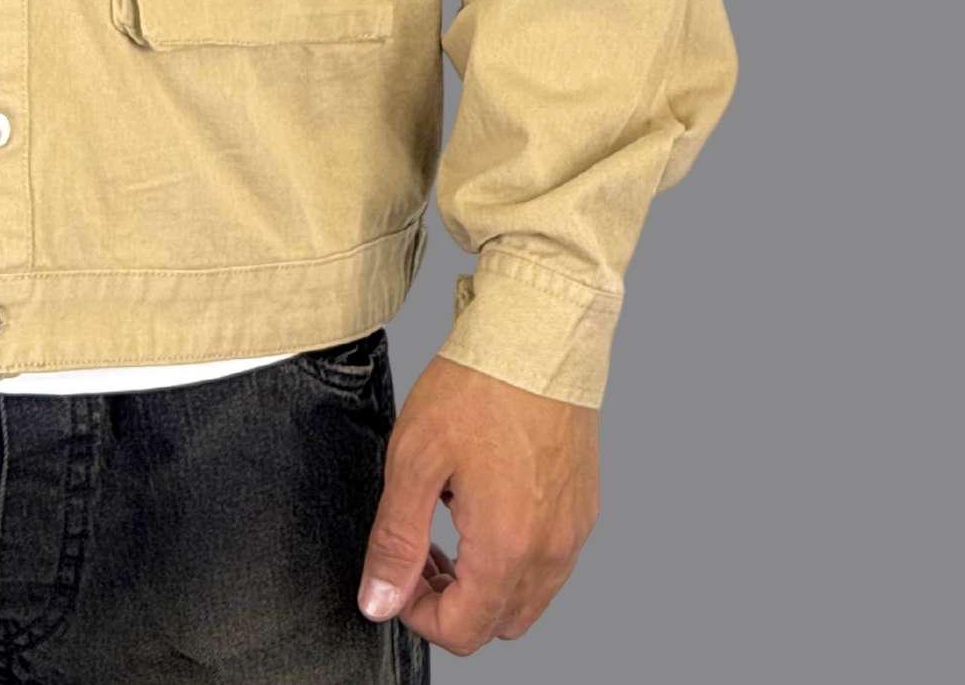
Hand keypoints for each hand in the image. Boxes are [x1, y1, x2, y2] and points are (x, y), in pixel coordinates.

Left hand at [355, 355, 599, 654]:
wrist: (539, 333)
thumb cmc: (478, 385)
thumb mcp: (415, 459)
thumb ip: (396, 541)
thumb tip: (379, 601)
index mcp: (507, 547)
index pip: (463, 631)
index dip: (419, 614)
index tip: (398, 574)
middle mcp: (551, 551)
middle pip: (497, 623)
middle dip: (452, 603)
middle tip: (420, 551)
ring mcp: (574, 530)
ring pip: (527, 597)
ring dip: (484, 582)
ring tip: (449, 521)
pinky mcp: (584, 506)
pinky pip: (550, 561)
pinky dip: (514, 554)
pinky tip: (486, 501)